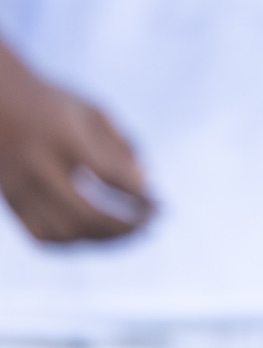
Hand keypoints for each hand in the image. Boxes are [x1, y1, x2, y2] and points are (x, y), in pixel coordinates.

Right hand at [0, 61, 153, 241]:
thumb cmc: (53, 105)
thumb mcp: (93, 112)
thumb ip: (122, 146)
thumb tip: (146, 186)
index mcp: (64, 138)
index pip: (109, 177)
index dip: (139, 195)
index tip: (162, 202)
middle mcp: (39, 168)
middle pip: (86, 213)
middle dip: (126, 226)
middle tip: (154, 224)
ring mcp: (21, 189)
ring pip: (64, 232)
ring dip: (104, 239)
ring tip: (134, 233)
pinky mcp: (11, 202)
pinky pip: (43, 236)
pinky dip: (76, 242)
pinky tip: (100, 235)